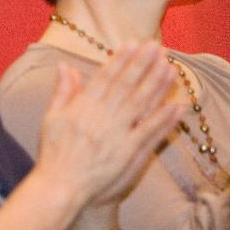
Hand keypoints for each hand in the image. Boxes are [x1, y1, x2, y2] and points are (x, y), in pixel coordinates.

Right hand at [35, 43, 181, 207]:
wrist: (61, 185)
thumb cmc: (54, 152)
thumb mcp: (51, 117)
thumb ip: (62, 91)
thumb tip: (65, 66)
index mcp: (83, 107)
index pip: (106, 78)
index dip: (121, 60)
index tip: (133, 44)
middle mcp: (102, 117)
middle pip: (126, 86)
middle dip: (143, 65)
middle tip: (157, 47)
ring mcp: (117, 134)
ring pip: (141, 104)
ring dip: (157, 85)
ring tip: (170, 67)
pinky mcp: (129, 153)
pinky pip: (150, 132)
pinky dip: (164, 119)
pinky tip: (177, 105)